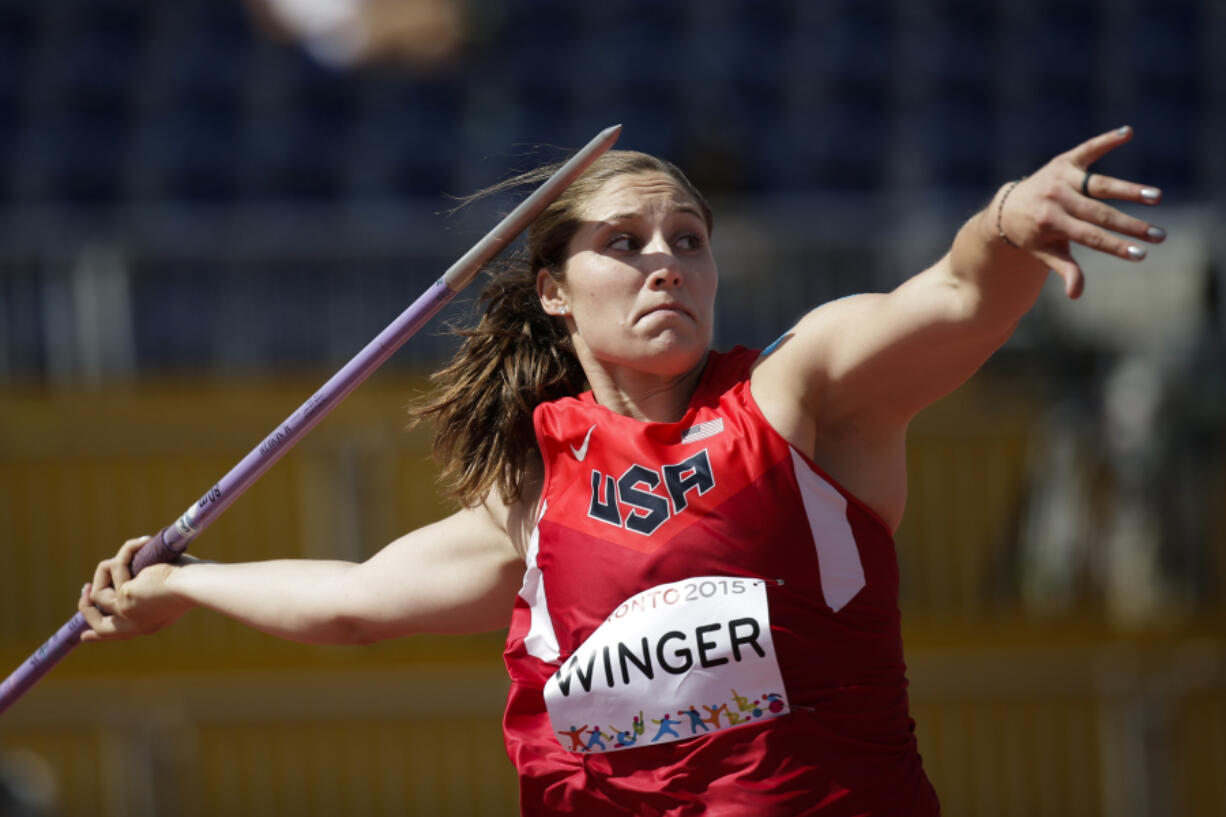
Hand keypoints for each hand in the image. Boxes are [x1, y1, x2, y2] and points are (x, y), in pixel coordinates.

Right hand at [78, 536, 194, 640]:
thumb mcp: (171, 589)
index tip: (84, 636)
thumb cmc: (195, 581)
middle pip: (98, 626)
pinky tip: (144, 542)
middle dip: (86, 608)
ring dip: (109, 567)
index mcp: (148, 625)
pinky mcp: (123, 596)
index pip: (116, 635)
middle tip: (85, 587)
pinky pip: (114, 568)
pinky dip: (127, 551)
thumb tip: (139, 574)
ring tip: (133, 549)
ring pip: (98, 593)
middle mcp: (136, 625)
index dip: (97, 635)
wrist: (196, 585)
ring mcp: (126, 612)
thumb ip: (151, 588)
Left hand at [997, 125, 1164, 298]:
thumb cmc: (1032, 235)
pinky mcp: (1065, 161)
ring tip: (1155, 196)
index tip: (1141, 254)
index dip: (1116, 246)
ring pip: (1100, 184)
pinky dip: (1107, 139)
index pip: (1090, 237)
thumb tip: (1076, 294)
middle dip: (1131, 225)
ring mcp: (1061, 178)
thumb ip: (1063, 269)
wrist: (1007, 208)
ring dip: (1129, 189)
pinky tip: (1128, 132)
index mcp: (1050, 223)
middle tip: (1159, 235)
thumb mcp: (1044, 253)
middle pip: (1100, 214)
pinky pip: (1088, 149)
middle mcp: (1056, 198)